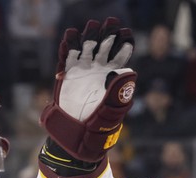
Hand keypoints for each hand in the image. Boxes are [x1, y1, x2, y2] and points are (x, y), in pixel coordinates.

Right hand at [40, 17, 136, 161]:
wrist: (77, 134)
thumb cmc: (99, 125)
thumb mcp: (113, 110)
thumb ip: (120, 91)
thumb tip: (129, 71)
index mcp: (114, 76)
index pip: (121, 56)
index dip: (124, 45)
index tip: (126, 35)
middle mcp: (99, 69)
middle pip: (104, 46)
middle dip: (108, 34)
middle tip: (111, 24)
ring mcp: (83, 70)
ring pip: (86, 47)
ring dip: (89, 36)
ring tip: (92, 27)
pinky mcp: (67, 73)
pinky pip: (67, 56)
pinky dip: (67, 46)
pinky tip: (71, 35)